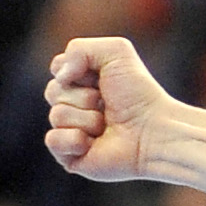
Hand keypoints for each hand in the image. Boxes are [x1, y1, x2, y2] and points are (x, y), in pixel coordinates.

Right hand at [46, 37, 175, 180]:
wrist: (153, 132)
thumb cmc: (138, 93)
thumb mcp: (115, 51)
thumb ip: (78, 48)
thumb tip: (59, 76)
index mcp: (83, 83)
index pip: (57, 69)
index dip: (76, 71)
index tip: (101, 78)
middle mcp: (75, 107)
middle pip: (52, 91)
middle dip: (82, 96)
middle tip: (106, 103)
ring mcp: (71, 132)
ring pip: (56, 115)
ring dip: (86, 118)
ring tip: (106, 125)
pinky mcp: (70, 157)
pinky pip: (52, 140)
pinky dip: (73, 139)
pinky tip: (93, 143)